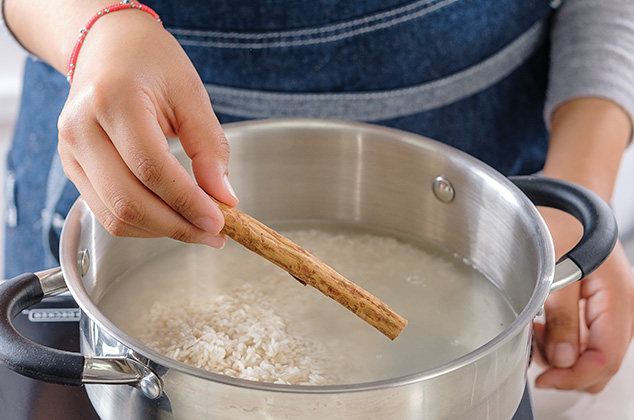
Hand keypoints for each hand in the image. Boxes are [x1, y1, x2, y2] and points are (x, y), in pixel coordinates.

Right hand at [56, 10, 237, 246]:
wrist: (108, 47)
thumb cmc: (151, 62)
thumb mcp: (191, 94)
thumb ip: (209, 147)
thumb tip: (223, 197)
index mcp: (113, 100)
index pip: (151, 168)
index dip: (187, 202)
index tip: (220, 219)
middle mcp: (81, 128)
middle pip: (128, 201)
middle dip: (177, 226)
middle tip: (214, 232)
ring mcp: (70, 152)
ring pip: (115, 215)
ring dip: (161, 231)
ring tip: (198, 226)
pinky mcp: (72, 168)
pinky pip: (106, 212)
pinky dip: (143, 224)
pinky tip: (171, 217)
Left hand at [531, 97, 633, 392]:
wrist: (569, 207)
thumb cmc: (566, 227)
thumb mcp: (559, 269)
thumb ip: (563, 316)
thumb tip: (563, 360)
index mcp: (617, 303)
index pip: (605, 360)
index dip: (574, 376)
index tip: (544, 378)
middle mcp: (617, 313)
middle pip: (598, 364)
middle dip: (566, 368)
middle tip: (534, 353)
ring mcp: (604, 313)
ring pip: (587, 354)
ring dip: (558, 354)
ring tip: (534, 334)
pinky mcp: (591, 310)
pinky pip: (579, 338)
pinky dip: (558, 340)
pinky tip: (540, 327)